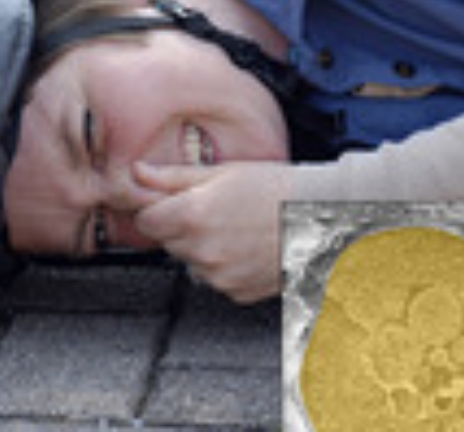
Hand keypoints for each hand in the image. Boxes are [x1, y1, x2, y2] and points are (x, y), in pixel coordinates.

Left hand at [133, 161, 287, 303]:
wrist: (324, 217)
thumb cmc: (278, 188)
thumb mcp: (223, 172)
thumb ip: (173, 177)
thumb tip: (138, 172)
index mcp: (192, 215)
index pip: (145, 221)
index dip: (158, 209)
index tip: (174, 202)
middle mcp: (202, 250)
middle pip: (167, 242)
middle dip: (181, 228)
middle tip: (215, 210)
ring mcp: (219, 276)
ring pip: (190, 262)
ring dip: (203, 248)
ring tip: (236, 228)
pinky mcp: (236, 292)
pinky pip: (215, 279)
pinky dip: (225, 266)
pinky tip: (247, 248)